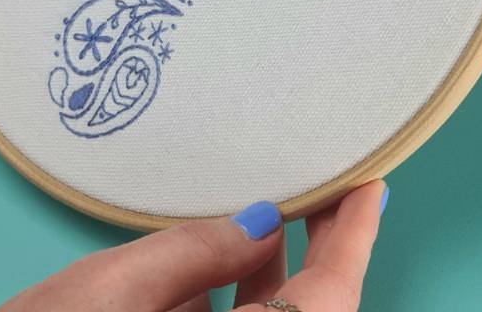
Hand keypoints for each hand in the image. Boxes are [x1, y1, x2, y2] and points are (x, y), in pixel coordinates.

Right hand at [0, 181, 387, 311]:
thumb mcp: (109, 293)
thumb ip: (192, 254)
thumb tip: (260, 220)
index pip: (327, 303)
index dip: (353, 241)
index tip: (372, 187)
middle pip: (305, 311)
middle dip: (319, 246)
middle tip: (327, 183)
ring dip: (273, 266)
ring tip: (281, 204)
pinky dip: (232, 290)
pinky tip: (221, 248)